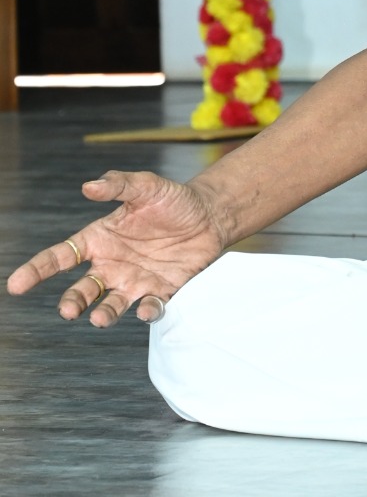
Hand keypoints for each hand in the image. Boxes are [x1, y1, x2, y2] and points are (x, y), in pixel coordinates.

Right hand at [5, 170, 227, 326]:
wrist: (209, 214)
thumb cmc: (173, 200)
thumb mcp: (148, 186)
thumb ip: (120, 185)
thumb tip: (89, 185)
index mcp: (100, 239)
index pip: (61, 256)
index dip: (38, 269)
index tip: (16, 284)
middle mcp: (111, 265)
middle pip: (82, 289)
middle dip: (72, 301)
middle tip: (68, 309)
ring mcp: (134, 280)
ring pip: (110, 305)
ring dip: (103, 314)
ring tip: (98, 318)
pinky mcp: (160, 291)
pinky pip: (149, 307)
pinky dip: (146, 311)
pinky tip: (146, 308)